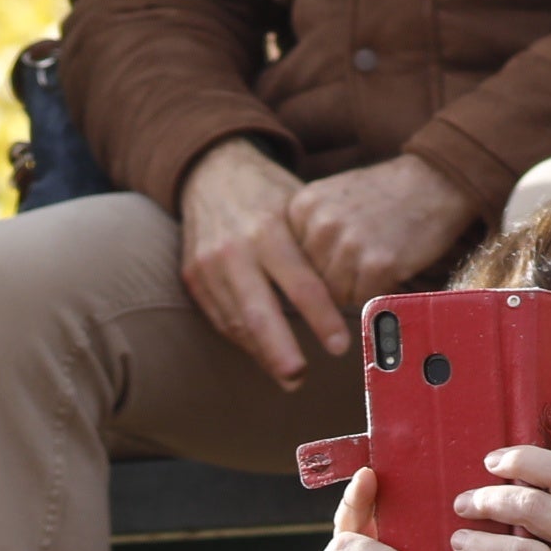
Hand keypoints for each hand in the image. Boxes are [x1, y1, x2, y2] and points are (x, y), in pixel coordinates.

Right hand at [177, 140, 343, 386]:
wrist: (211, 173)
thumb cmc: (269, 194)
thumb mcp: (298, 208)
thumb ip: (317, 251)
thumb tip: (357, 295)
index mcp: (267, 228)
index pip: (300, 284)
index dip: (321, 318)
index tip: (340, 347)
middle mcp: (234, 249)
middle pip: (259, 313)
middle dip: (279, 350)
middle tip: (299, 378)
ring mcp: (208, 266)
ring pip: (237, 322)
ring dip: (263, 354)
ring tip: (290, 377)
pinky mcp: (192, 277)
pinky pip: (221, 319)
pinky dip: (244, 340)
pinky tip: (265, 354)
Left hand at [282, 155, 476, 310]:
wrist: (434, 180)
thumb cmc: (382, 196)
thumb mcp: (330, 199)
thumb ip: (306, 231)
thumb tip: (288, 279)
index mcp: (302, 207)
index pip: (291, 262)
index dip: (314, 266)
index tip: (335, 255)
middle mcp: (321, 224)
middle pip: (312, 282)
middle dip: (334, 281)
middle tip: (360, 260)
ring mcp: (350, 243)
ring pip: (336, 296)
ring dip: (357, 288)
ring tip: (374, 263)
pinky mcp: (378, 262)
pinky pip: (365, 299)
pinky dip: (378, 291)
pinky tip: (390, 267)